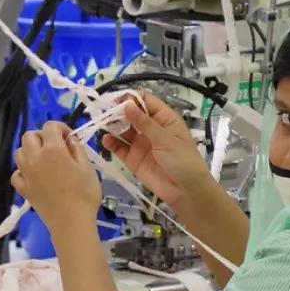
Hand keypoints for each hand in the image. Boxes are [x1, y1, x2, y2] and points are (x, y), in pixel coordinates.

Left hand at [12, 121, 102, 231]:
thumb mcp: (88, 168)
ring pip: (19, 152)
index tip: (69, 138)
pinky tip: (35, 176)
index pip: (50, 126)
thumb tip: (69, 139)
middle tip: (56, 147)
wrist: (71, 222)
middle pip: (29, 136)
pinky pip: (16, 173)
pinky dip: (23, 171)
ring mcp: (26, 173)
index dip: (60, 128)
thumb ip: (77, 149)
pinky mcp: (22, 188)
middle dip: (42, 136)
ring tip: (45, 160)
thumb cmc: (84, 195)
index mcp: (53, 150)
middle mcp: (34, 158)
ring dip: (30, 151)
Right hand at [97, 91, 211, 207]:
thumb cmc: (184, 161)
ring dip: (112, 125)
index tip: (117, 101)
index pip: (145, 101)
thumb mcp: (166, 139)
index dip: (131, 99)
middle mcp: (150, 128)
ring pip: (122, 129)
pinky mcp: (132, 158)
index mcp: (164, 119)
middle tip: (104, 112)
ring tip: (102, 124)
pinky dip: (110, 143)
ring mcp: (140, 143)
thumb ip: (144, 123)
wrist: (186, 191)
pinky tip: (106, 140)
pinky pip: (118, 147)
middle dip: (117, 112)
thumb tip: (127, 105)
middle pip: (130, 114)